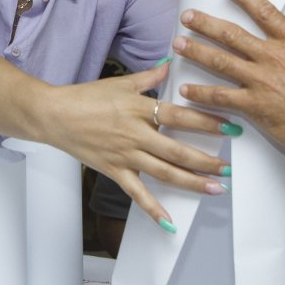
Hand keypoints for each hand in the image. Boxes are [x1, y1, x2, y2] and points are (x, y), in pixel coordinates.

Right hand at [40, 62, 228, 227]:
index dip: (207, 122)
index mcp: (138, 109)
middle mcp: (135, 134)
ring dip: (192, 182)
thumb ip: (150, 76)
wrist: (53, 115)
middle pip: (177, 150)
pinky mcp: (114, 171)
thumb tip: (170, 62)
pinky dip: (153, 210)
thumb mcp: (120, 82)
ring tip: (216, 188)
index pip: (179, 116)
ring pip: (164, 173)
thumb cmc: (85, 97)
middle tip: (229, 167)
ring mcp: (125, 155)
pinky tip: (169, 222)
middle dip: (207, 160)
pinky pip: (137, 194)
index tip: (230, 126)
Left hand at [173, 0, 284, 170]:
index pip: (265, 12)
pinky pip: (221, 97)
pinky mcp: (254, 105)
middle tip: (187, 15)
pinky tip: (186, 89)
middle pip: (232, 35)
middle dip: (206, 23)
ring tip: (177, 43)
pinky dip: (201, 94)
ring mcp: (261, 82)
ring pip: (221, 61)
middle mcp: (273, 59)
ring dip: (197, 51)